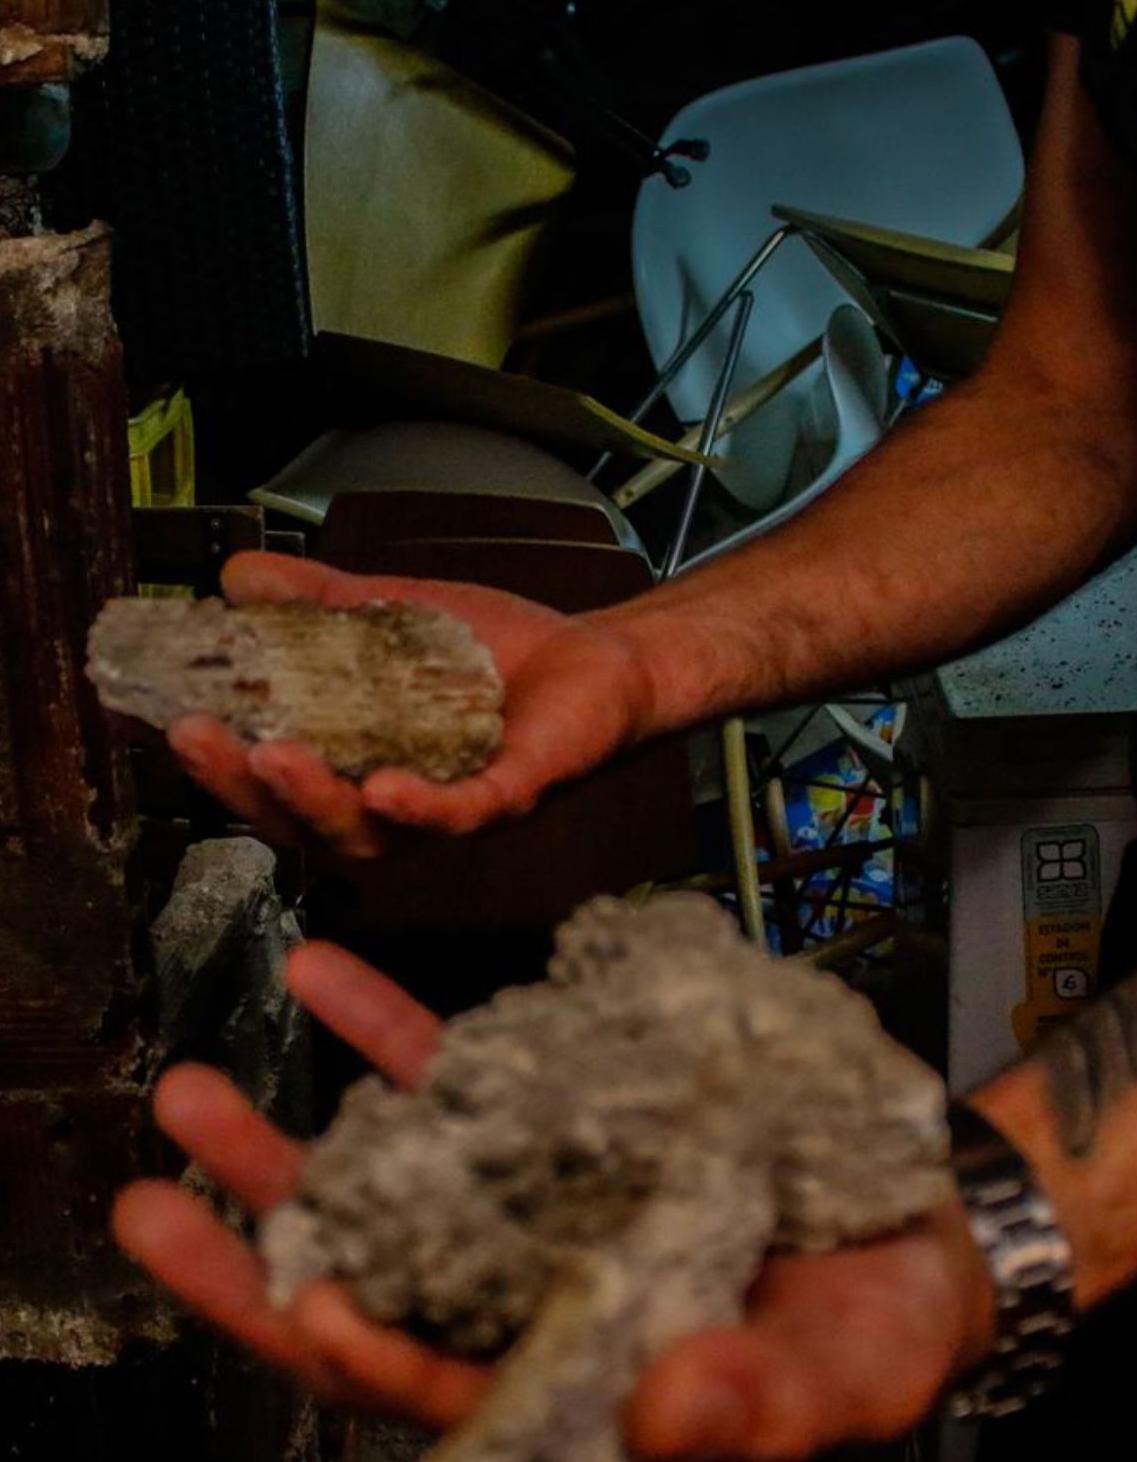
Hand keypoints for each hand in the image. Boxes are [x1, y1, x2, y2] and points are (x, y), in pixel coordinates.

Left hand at [117, 938, 995, 1455]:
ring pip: (390, 1189)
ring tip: (195, 1088)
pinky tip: (328, 981)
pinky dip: (394, 1037)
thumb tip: (661, 1413)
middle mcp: (529, 1310)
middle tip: (156, 1203)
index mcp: (581, 1393)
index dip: (372, 1359)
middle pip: (372, 1298)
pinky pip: (460, 1083)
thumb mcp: (848, 1375)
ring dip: (290, 1145)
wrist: (918, 1225)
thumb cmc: (888, 1328)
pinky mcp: (561, 1128)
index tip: (305, 1305)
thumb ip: (760, 1403)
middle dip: (259, 1261)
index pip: (448, 1392)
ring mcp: (533, 1215)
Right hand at [166, 553, 655, 858]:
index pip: (273, 783)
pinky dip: (421, 807)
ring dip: (317, 800)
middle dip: (246, 788)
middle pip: (305, 824)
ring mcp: (451, 812)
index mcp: (358, 768)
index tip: (164, 722)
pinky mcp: (509, 798)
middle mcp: (396, 808)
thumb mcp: (393, 615)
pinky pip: (459, 817)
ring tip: (273, 758)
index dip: (217, 764)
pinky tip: (383, 789)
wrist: (597, 659)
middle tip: (198, 741)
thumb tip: (234, 576)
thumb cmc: (497, 653)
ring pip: (371, 834)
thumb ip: (316, 602)